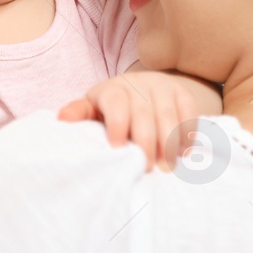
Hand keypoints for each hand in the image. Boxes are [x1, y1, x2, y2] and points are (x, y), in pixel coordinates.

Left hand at [58, 71, 222, 170]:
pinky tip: (184, 153)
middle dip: (145, 142)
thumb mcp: (93, 110)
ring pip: (168, 114)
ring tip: (167, 166)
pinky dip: (188, 133)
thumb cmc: (112, 108)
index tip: (117, 149)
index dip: (117, 124)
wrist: (142, 89)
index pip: (115, 103)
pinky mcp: (182, 93)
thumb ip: (80, 114)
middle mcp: (138, 84)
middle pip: (144, 113)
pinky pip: (189, 111)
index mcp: (112, 90)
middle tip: (145, 168)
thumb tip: (62, 120)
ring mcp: (162, 87)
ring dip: (169, 143)